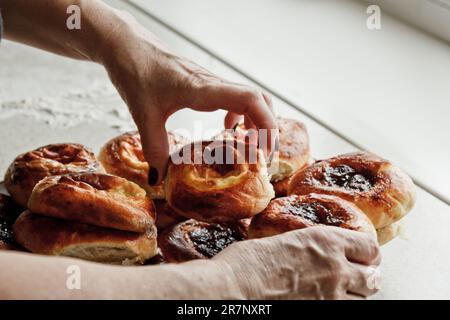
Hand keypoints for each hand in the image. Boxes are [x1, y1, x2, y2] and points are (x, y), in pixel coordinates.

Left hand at [100, 13, 276, 184]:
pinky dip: (241, 116)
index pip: (250, 99)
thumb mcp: (143, 114)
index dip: (266, 125)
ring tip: (249, 147)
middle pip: (259, 100)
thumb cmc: (136, 71)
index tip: (265, 151)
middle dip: (267, 129)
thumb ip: (154, 148)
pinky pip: (236, 98)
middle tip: (261, 156)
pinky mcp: (207, 85)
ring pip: (251, 98)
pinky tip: (227, 129)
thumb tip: (160, 178)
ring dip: (257, 122)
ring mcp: (212, 83)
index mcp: (203, 89)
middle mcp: (214, 84)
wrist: (128, 45)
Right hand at [213, 227, 380, 299]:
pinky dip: (339, 305)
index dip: (369, 254)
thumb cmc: (248, 261)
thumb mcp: (284, 241)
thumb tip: (313, 254)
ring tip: (341, 292)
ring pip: (362, 299)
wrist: (235, 286)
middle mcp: (335, 266)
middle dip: (367, 277)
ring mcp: (331, 294)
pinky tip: (327, 300)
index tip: (363, 257)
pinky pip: (344, 311)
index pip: (369, 247)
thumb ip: (308, 247)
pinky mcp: (323, 312)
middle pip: (373, 277)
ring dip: (355, 295)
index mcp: (326, 240)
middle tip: (359, 277)